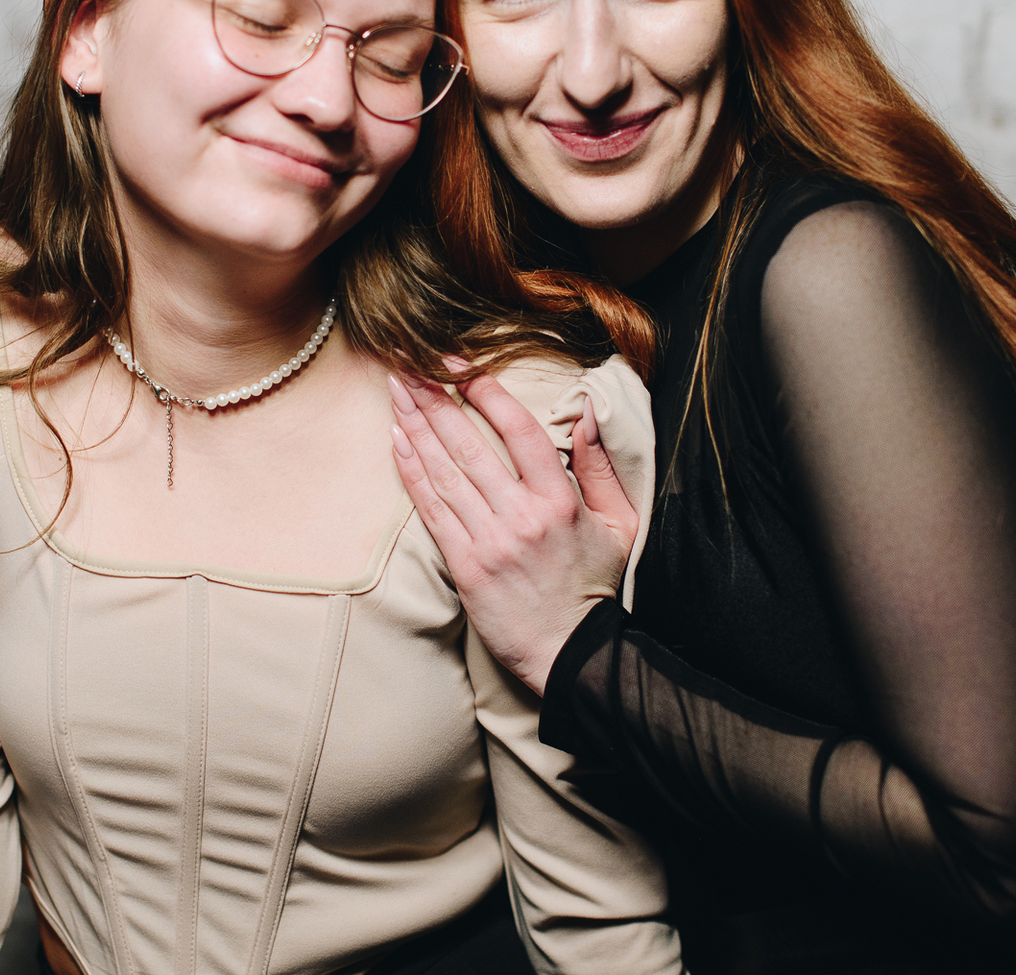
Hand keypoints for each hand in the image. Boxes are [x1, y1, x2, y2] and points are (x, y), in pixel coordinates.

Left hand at [388, 369, 638, 694]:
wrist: (570, 652)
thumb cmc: (594, 585)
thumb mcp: (619, 523)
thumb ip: (600, 467)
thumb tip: (586, 413)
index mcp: (560, 501)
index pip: (518, 431)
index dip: (486, 392)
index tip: (461, 363)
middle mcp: (521, 517)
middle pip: (469, 445)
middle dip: (435, 399)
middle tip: (408, 365)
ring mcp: (489, 542)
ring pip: (444, 472)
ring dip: (415, 427)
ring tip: (396, 391)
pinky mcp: (465, 566)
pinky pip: (431, 510)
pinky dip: (411, 473)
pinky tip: (396, 442)